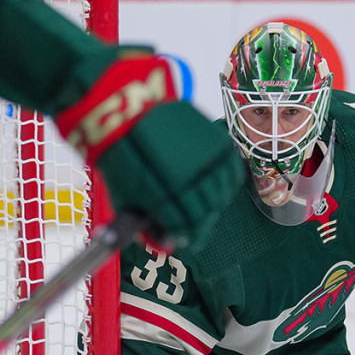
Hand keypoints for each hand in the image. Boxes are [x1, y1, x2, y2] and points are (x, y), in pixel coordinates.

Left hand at [54, 51, 244, 247]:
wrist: (128, 109)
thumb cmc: (123, 153)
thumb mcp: (126, 196)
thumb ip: (146, 225)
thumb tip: (166, 246)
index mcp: (164, 193)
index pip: (186, 226)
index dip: (186, 237)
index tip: (184, 240)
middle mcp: (189, 175)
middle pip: (206, 212)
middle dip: (200, 223)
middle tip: (195, 227)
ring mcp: (205, 156)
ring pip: (221, 193)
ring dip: (215, 204)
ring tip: (206, 206)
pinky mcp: (215, 140)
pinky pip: (231, 168)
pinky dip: (228, 181)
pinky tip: (220, 186)